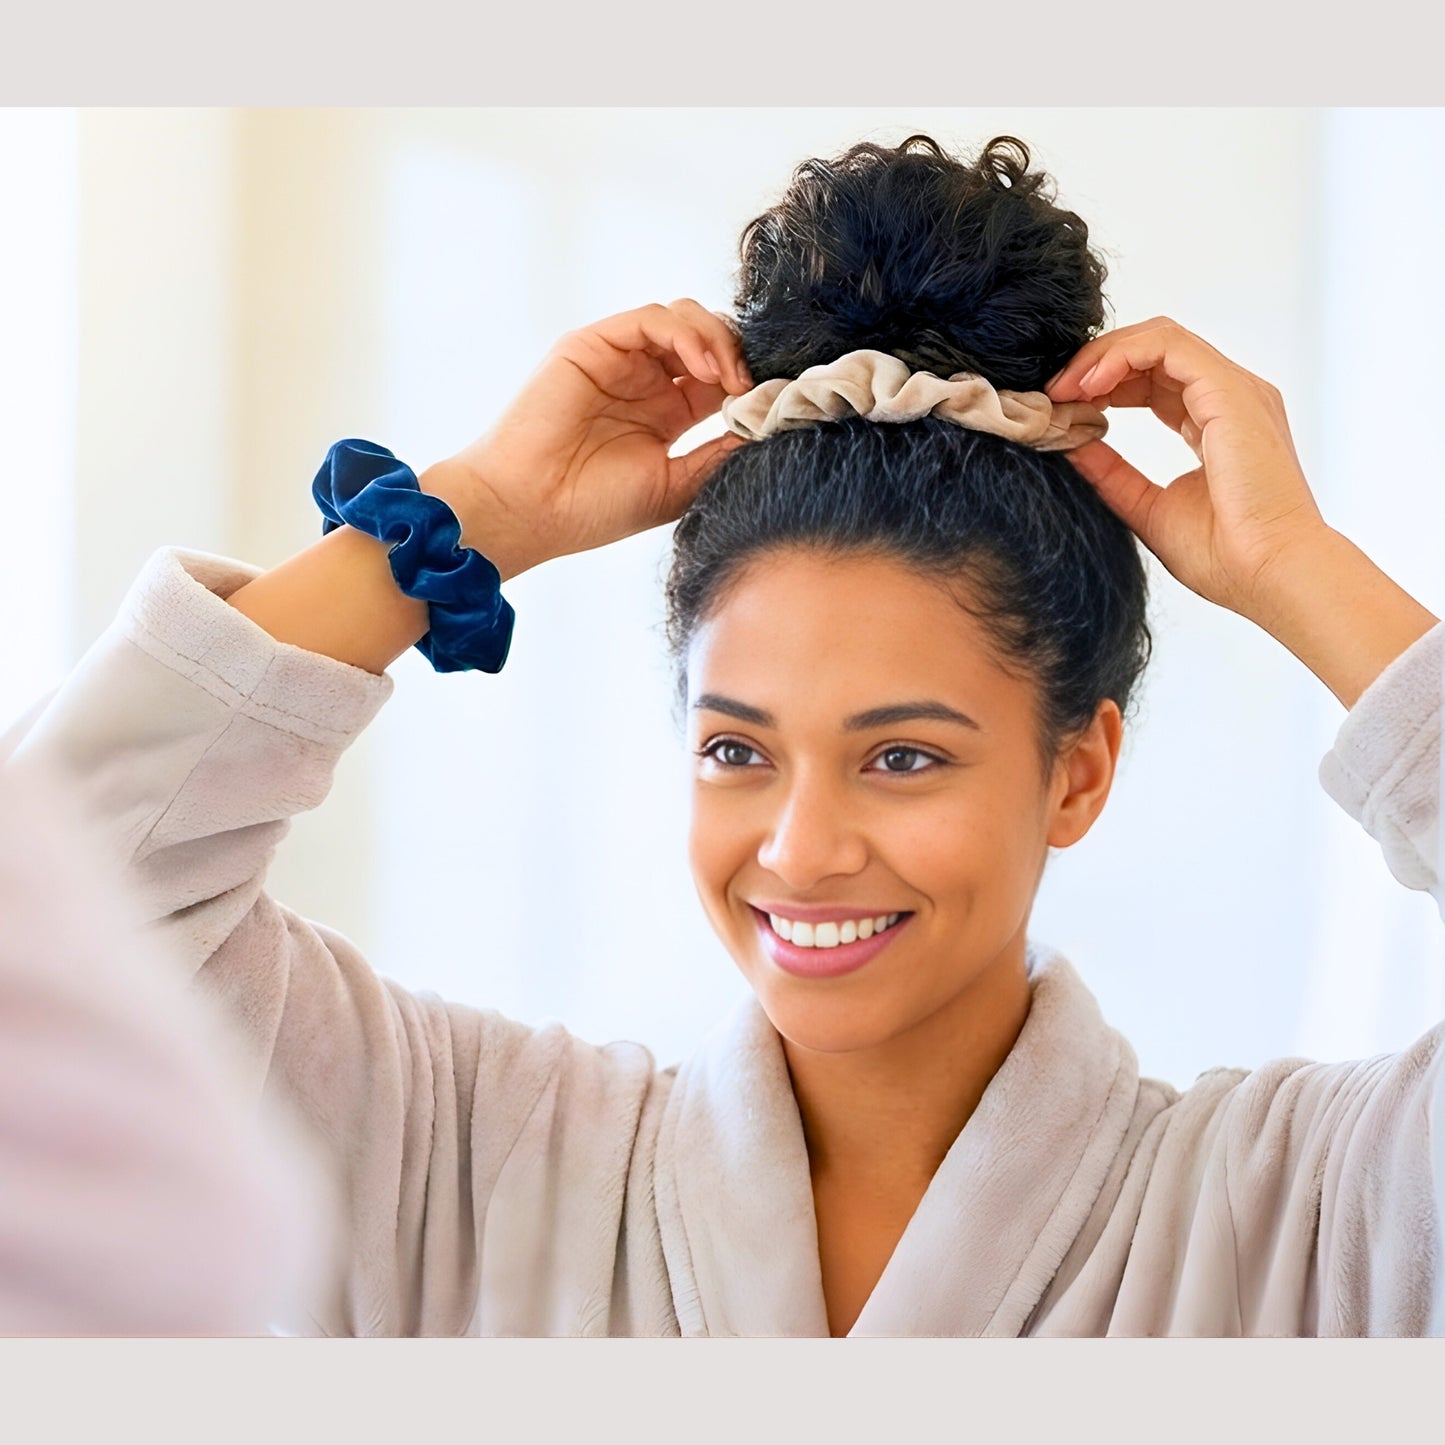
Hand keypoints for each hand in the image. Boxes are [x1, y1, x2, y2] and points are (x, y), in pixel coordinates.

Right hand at [426, 300, 753, 579]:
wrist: (532, 510)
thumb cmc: (594, 508)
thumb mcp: (677, 485)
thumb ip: (720, 454)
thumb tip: (769, 427)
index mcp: (666, 414)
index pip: (721, 377)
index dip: (752, 382)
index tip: (776, 403)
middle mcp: (645, 381)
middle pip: (709, 341)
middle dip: (740, 356)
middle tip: (756, 388)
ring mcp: (620, 360)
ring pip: (686, 320)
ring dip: (719, 342)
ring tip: (731, 379)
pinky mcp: (595, 344)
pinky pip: (653, 318)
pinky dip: (687, 333)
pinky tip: (705, 366)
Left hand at [1045, 316, 1327, 624]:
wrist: (1267, 573)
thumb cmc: (1223, 555)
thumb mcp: (1146, 507)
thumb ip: (1110, 473)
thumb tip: (1071, 445)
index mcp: (1214, 423)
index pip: (1153, 379)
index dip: (1103, 385)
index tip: (1061, 410)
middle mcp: (1227, 398)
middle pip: (1152, 352)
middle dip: (1095, 365)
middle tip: (1052, 394)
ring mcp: (1233, 391)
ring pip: (1158, 338)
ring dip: (1103, 356)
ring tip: (1064, 388)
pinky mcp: (1229, 392)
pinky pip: (1168, 346)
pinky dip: (1122, 356)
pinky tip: (1090, 385)